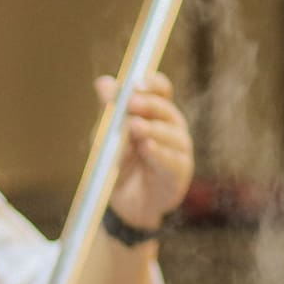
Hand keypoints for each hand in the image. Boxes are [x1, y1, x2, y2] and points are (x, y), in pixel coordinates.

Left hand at [95, 72, 194, 230]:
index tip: (135, 84)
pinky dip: (159, 153)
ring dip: (152, 129)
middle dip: (148, 105)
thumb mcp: (108, 134)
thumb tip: (103, 82)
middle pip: (166, 110)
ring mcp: (179, 149)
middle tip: (131, 102)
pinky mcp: (180, 172)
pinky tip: (147, 147)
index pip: (162, 91)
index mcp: (157, 113)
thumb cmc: (119, 163)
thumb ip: (110, 109)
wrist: (124, 202)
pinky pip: (172, 160)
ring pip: (171, 134)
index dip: (152, 84)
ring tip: (135, 126)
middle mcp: (172, 127)